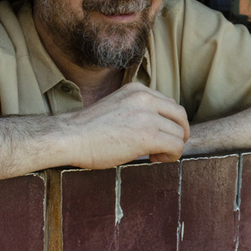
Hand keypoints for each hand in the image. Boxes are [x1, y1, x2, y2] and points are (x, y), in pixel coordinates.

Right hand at [58, 83, 189, 168]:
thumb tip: (159, 126)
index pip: (169, 103)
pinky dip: (171, 156)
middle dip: (179, 133)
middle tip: (168, 147)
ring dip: (173, 147)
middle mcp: (144, 98)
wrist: (70, 137)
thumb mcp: (118, 107)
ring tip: (156, 155)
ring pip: (179, 132)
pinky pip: (176, 146)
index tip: (158, 135)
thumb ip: (138, 110)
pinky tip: (155, 159)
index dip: (169, 122)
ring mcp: (146, 116)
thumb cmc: (89, 129)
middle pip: (180, 115)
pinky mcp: (147, 135)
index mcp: (137, 90)